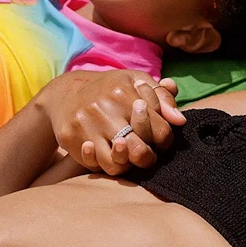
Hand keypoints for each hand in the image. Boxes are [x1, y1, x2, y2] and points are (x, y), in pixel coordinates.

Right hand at [42, 71, 184, 174]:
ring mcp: (86, 124)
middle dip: (147, 156)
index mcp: (125, 92)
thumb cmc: (111, 89)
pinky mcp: (70, 137)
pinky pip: (94, 164)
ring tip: (126, 152)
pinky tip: (107, 152)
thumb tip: (180, 120)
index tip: (158, 137)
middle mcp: (105, 108)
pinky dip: (104, 164)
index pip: (159, 131)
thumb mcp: (136, 82)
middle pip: (139, 150)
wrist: (65, 91)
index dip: (164, 139)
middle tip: (144, 150)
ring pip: (117, 163)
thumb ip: (162, 98)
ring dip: (126, 163)